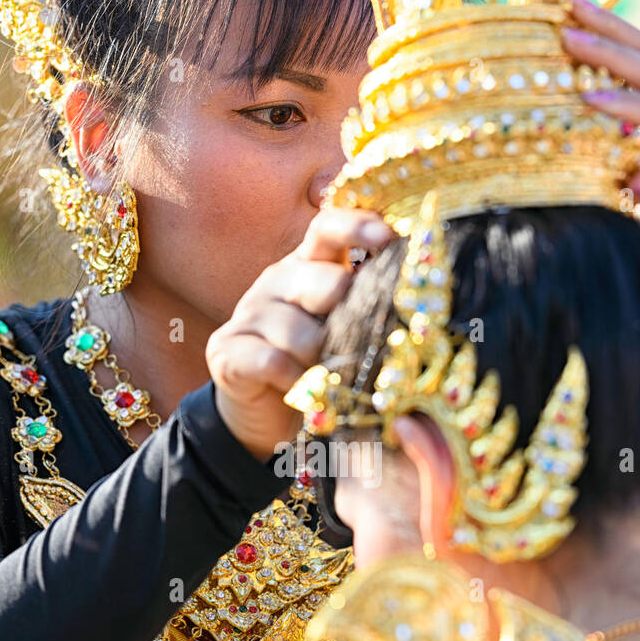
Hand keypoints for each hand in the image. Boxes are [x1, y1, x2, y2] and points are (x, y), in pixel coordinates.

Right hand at [207, 208, 394, 460]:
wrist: (264, 413)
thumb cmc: (317, 366)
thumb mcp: (345, 332)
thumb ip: (367, 309)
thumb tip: (413, 297)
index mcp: (308, 266)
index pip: (327, 228)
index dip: (357, 227)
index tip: (388, 238)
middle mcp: (276, 281)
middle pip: (324, 282)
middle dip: (347, 319)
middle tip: (350, 346)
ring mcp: (248, 313)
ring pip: (301, 334)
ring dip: (320, 363)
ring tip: (321, 376)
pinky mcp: (226, 349)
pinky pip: (272, 362)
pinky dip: (294, 382)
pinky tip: (297, 390)